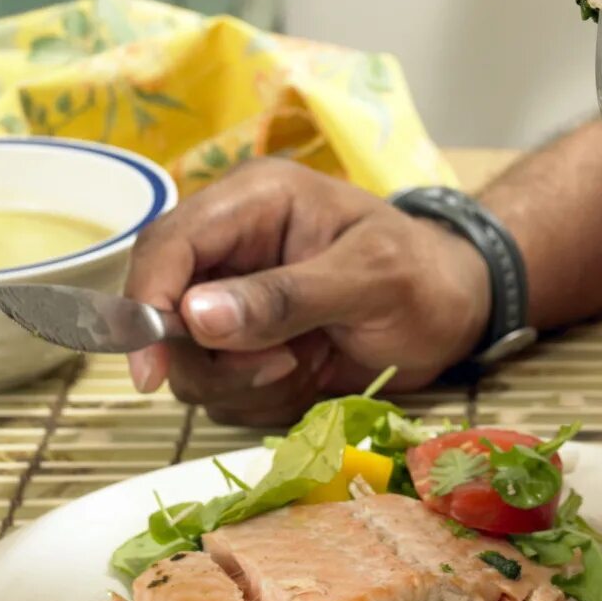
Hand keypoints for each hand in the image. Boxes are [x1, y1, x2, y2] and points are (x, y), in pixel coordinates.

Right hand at [122, 160, 491, 425]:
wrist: (455, 311)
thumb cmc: (422, 276)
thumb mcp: (369, 278)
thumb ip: (285, 296)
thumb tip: (195, 316)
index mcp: (253, 202)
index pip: (166, 245)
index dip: (145, 304)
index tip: (151, 369)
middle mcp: (231, 249)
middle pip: (162, 311)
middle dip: (209, 356)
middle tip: (279, 365)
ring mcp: (235, 303)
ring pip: (189, 362)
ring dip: (242, 381)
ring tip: (305, 363)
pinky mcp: (247, 349)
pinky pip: (222, 391)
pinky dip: (261, 398)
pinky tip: (309, 375)